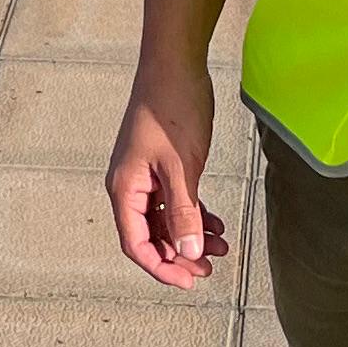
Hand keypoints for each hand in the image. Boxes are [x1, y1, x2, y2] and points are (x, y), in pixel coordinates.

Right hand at [106, 64, 228, 286]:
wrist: (175, 65)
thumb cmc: (172, 109)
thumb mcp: (183, 167)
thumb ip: (184, 213)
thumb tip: (187, 254)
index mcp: (126, 188)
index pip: (136, 243)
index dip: (161, 267)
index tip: (189, 281)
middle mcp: (130, 185)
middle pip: (150, 235)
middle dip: (180, 254)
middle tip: (209, 268)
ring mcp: (145, 175)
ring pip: (165, 220)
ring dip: (191, 236)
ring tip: (221, 246)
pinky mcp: (161, 164)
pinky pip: (174, 201)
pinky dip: (194, 215)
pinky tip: (216, 224)